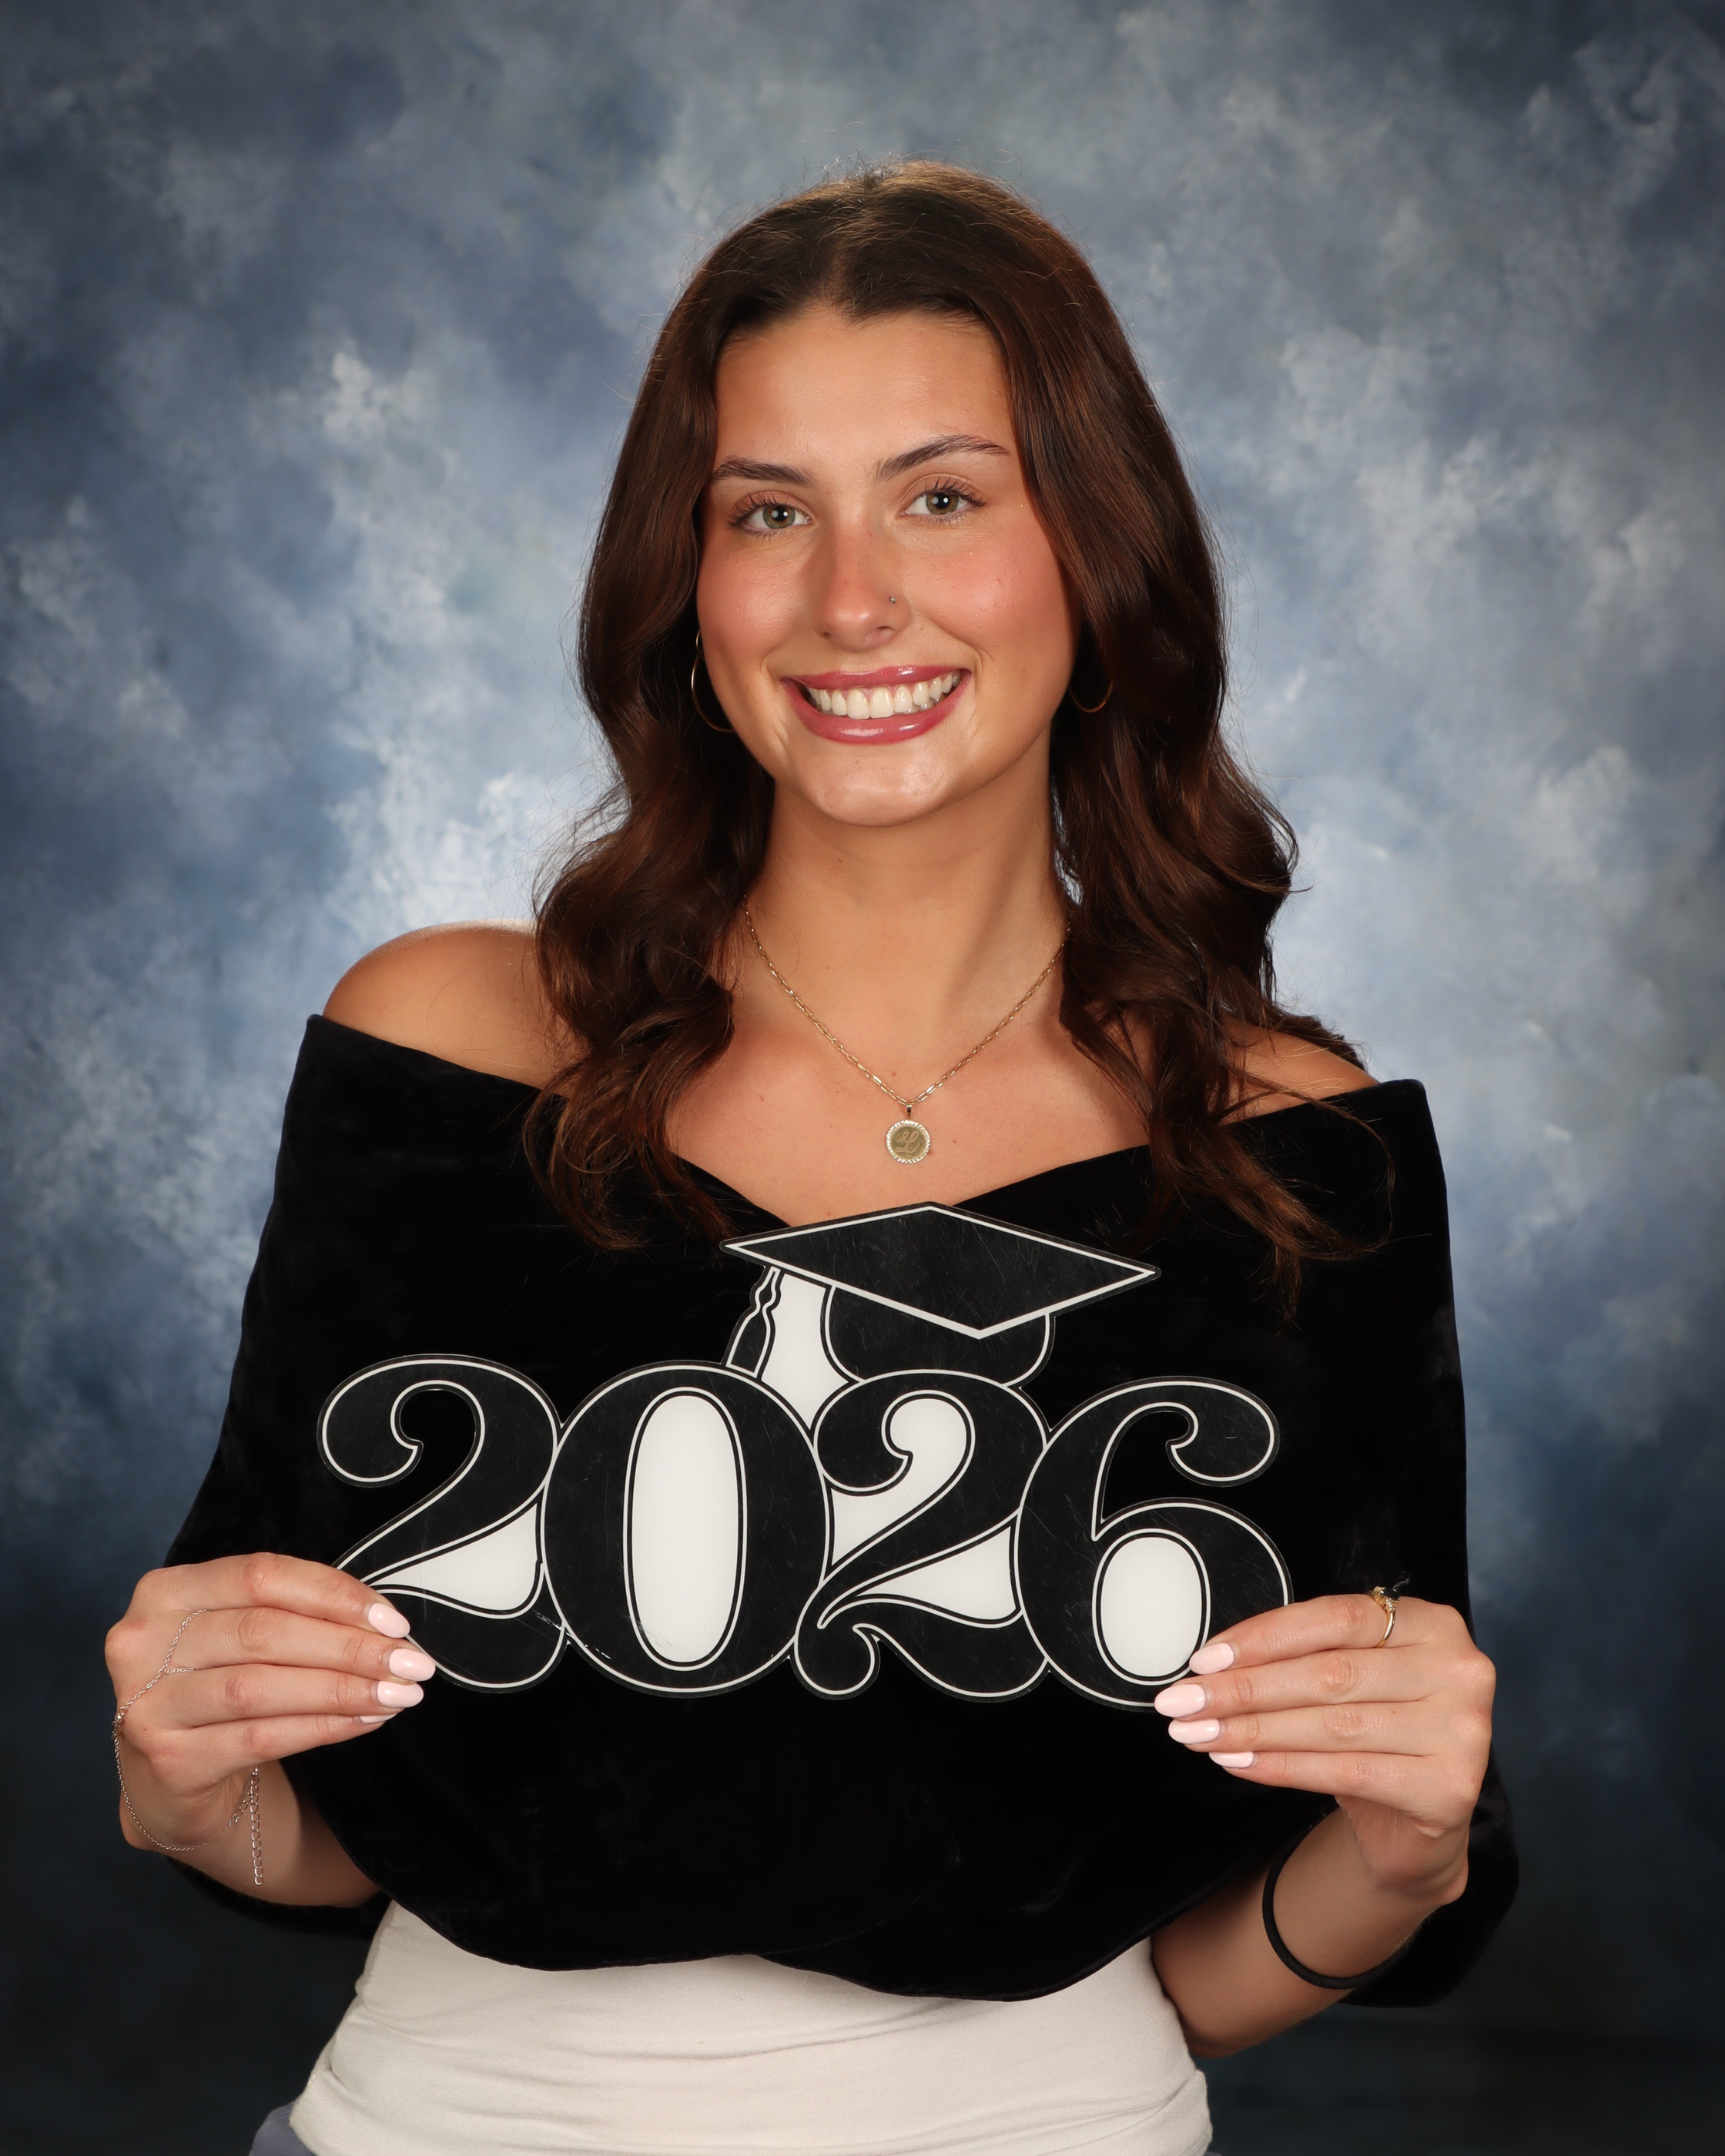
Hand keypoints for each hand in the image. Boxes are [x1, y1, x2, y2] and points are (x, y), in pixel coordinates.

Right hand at [105, 1554, 431, 1855]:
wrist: (171, 1778)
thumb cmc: (220, 1684)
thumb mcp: (243, 1635)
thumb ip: (295, 1614)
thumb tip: (387, 1626)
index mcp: (166, 1592)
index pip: (261, 1575)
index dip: (334, 1595)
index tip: (393, 1621)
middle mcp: (142, 1642)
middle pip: (264, 1632)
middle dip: (350, 1647)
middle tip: (412, 1662)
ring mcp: (147, 1704)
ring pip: (261, 1687)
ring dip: (343, 1689)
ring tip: (399, 1694)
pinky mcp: (167, 1761)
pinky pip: (260, 1737)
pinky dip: (322, 1727)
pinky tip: (365, 1721)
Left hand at [1153, 1593, 1493, 1902]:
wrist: (1418, 1823)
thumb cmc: (1377, 1736)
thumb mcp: (1351, 1680)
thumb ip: (1304, 1657)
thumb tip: (1212, 1663)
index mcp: (1432, 1624)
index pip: (1335, 1619)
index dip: (1263, 1638)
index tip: (1204, 1659)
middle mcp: (1458, 1670)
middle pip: (1329, 1673)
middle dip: (1244, 1689)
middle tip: (1183, 1702)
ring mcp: (1461, 1731)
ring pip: (1332, 1724)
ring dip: (1252, 1729)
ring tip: (1199, 1734)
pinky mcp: (1448, 1788)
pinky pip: (1345, 1772)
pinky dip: (1282, 1767)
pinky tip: (1239, 1763)